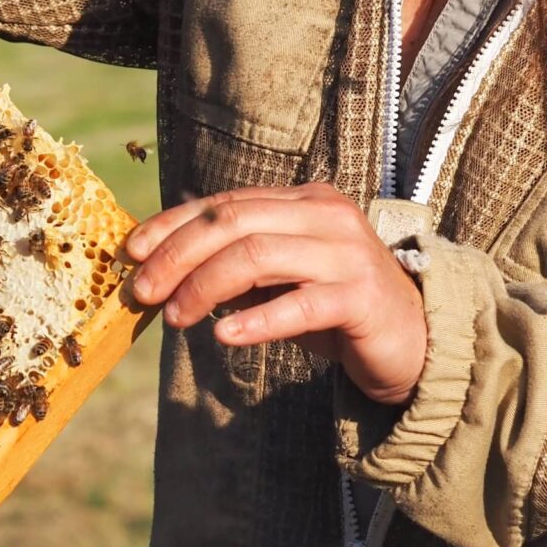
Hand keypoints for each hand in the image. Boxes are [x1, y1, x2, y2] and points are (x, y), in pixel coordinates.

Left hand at [125, 183, 427, 405]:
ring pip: (258, 256)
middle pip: (234, 223)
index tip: (131, 253)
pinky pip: (300, 305)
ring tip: (175, 317)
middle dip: (178, 255)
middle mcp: (326, 216)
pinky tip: (224, 337)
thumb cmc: (337, 311)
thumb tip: (165, 272)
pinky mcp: (362, 297)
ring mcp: (347, 254)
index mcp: (304, 201)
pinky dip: (257, 320)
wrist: (415, 344)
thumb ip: (236, 269)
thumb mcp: (280, 282)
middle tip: (144, 292)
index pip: (225, 204)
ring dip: (205, 287)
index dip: (173, 225)